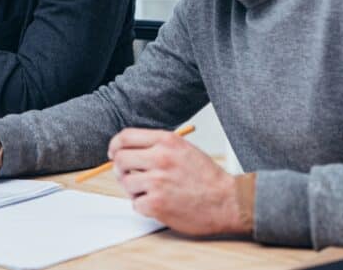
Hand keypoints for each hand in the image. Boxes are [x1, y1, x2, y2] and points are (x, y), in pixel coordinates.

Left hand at [108, 128, 245, 235]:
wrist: (228, 202)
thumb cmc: (206, 177)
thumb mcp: (183, 149)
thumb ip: (156, 146)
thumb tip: (127, 149)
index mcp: (166, 141)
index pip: (125, 137)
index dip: (115, 146)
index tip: (114, 153)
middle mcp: (160, 158)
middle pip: (120, 159)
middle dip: (121, 170)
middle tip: (129, 176)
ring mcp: (157, 182)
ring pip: (126, 183)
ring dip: (134, 190)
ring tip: (152, 192)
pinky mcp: (156, 204)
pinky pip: (135, 204)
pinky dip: (144, 206)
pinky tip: (160, 204)